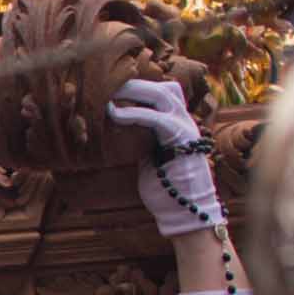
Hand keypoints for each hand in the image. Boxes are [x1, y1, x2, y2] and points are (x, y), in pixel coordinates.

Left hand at [114, 75, 226, 243]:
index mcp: (177, 123)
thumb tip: (117, 131)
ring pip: (162, 94)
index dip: (141, 86)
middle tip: (107, 82)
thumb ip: (140, 140)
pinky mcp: (182, 140)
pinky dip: (134, 113)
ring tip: (109, 93)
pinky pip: (156, 118)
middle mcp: (184, 121)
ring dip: (134, 91)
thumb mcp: (148, 157)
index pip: (164, 91)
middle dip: (134, 83)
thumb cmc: (164, 189)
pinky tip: (114, 115)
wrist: (183, 212)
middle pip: (163, 87)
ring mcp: (186, 128)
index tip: (113, 85)